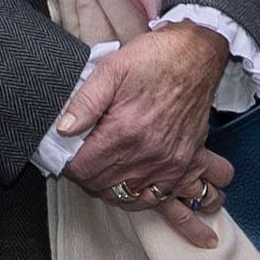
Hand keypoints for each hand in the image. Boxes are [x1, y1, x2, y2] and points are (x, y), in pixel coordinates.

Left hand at [53, 23, 228, 201]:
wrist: (197, 56)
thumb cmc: (154, 59)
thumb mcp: (111, 69)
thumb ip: (84, 102)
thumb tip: (62, 129)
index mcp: (125, 131)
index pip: (84, 169)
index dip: (68, 166)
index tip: (64, 157)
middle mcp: (149, 154)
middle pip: (105, 187)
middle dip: (87, 180)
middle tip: (81, 164)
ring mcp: (170, 164)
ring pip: (132, 199)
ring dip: (113, 193)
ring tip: (102, 181)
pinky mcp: (186, 164)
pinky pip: (169, 201)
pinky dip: (150, 203)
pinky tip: (138, 197)